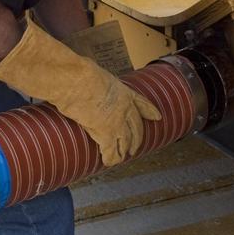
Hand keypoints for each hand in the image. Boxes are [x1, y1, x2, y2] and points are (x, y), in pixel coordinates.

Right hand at [0, 20, 160, 165]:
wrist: (76, 81)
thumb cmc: (81, 73)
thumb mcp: (97, 74)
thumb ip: (97, 81)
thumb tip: (85, 77)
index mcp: (125, 92)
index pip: (142, 104)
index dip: (150, 112)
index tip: (157, 117)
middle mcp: (125, 109)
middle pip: (136, 128)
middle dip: (136, 140)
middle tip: (135, 147)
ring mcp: (118, 123)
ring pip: (126, 142)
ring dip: (125, 150)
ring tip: (123, 156)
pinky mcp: (105, 134)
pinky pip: (111, 150)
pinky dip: (111, 158)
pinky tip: (109, 162)